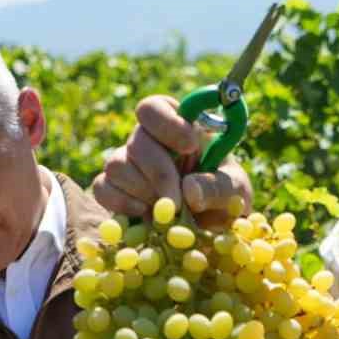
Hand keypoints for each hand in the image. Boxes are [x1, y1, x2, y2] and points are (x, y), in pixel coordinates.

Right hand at [93, 94, 252, 229]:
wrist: (212, 232)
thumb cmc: (226, 201)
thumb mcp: (236, 193)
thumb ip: (219, 187)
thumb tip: (189, 189)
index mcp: (180, 128)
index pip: (155, 107)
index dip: (167, 122)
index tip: (190, 146)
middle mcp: (150, 142)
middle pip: (137, 140)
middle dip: (159, 173)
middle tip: (178, 203)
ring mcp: (129, 165)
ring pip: (116, 164)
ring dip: (142, 191)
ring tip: (166, 213)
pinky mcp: (115, 191)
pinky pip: (102, 188)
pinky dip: (121, 203)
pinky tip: (144, 215)